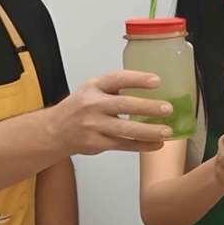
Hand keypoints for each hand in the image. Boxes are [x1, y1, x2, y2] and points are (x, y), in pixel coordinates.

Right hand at [49, 70, 174, 155]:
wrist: (55, 130)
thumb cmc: (80, 107)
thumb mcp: (92, 89)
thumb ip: (115, 87)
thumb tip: (152, 88)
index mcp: (94, 87)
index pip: (117, 79)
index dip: (138, 79)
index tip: (157, 81)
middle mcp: (92, 105)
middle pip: (124, 105)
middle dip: (148, 107)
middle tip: (167, 109)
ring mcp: (94, 126)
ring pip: (126, 130)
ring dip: (149, 131)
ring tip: (167, 131)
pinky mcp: (97, 144)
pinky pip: (124, 145)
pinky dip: (142, 145)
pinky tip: (156, 144)